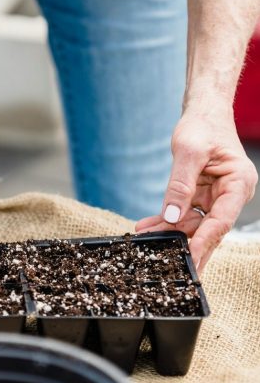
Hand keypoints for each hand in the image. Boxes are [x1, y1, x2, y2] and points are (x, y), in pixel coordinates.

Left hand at [136, 108, 257, 271]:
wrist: (202, 115)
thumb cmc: (202, 127)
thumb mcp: (188, 151)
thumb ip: (179, 184)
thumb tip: (171, 217)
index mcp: (238, 184)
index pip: (221, 221)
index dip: (205, 242)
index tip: (191, 259)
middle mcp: (230, 195)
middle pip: (209, 228)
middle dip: (187, 246)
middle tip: (170, 267)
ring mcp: (215, 198)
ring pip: (192, 224)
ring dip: (169, 232)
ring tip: (144, 238)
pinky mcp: (200, 196)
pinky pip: (182, 214)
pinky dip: (165, 221)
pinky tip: (146, 227)